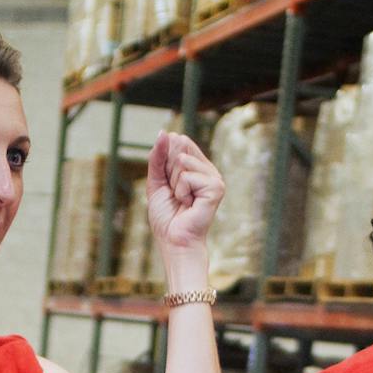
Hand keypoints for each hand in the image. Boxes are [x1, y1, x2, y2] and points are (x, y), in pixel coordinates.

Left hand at [147, 131, 224, 258]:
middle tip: (175, 194)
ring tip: (182, 201)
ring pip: (182, 161)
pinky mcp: (216, 187)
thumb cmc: (166, 216)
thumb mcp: (156, 182)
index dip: (164, 161)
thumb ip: (158, 157)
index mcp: (195, 165)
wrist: (174, 240)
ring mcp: (214, 177)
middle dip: (168, 172)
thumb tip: (164, 132)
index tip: (167, 183)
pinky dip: (181, 192)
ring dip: (174, 184)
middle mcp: (207, 168)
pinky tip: (189, 204)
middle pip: (179, 148)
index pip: (176, 142)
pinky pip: (187, 177)